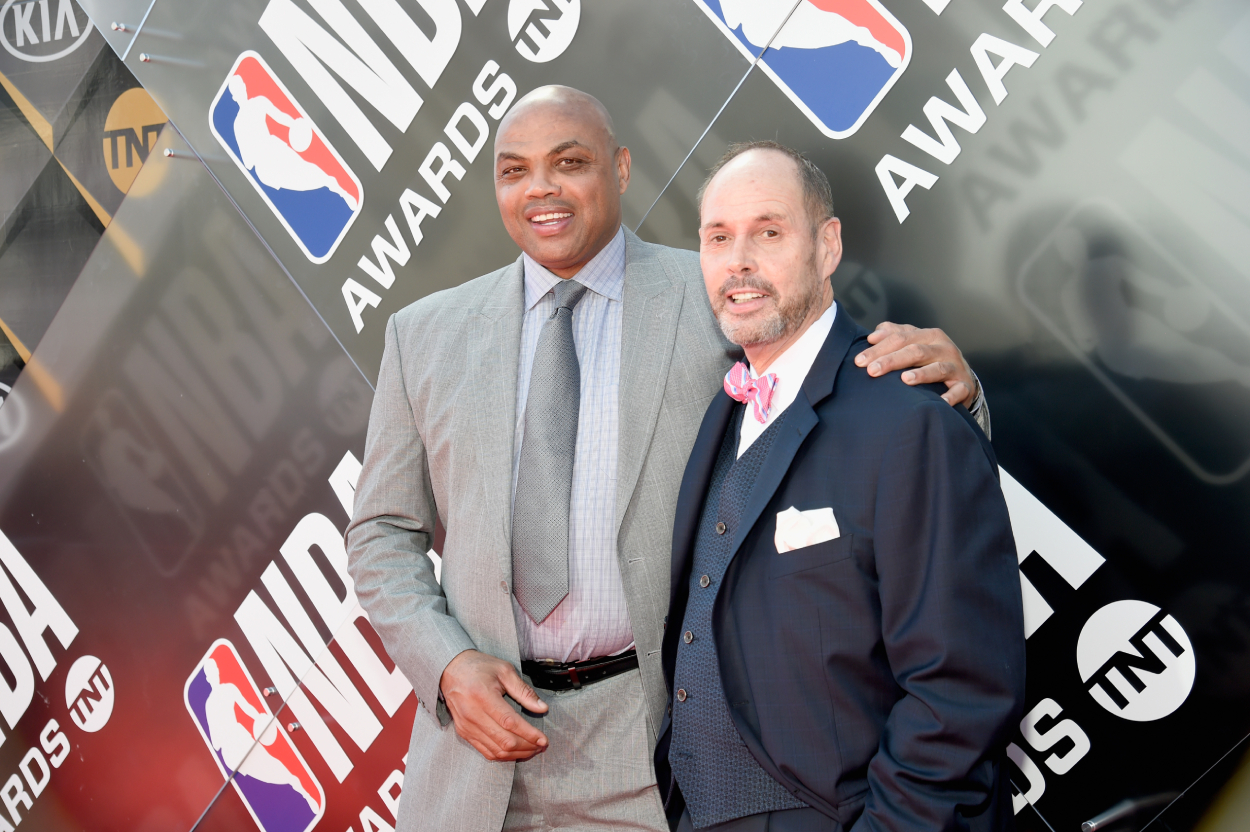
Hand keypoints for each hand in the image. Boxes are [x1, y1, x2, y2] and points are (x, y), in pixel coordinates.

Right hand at [439, 650, 548, 761]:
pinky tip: (516, 751)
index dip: (529, 734)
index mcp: (483, 696)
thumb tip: (542, 708)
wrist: (451, 670)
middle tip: (542, 745)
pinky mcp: (464, 732)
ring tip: (532, 749)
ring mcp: (466, 726)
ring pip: (496, 751)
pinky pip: (485, 752)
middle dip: (527, 746)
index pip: (510, 722)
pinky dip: (503, 755)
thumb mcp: (504, 671)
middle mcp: (473, 714)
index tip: (544, 739)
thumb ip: (523, 691)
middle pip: (504, 741)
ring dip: (517, 754)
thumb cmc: (479, 667)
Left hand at [855, 322, 978, 406]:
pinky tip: (940, 402)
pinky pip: (958, 390)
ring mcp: (955, 366)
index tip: (859, 361)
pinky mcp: (964, 385)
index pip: (900, 338)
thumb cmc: (930, 359)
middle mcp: (942, 347)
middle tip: (872, 371)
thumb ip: (894, 335)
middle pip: (916, 351)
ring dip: (922, 374)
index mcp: (928, 335)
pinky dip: (950, 396)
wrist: (961, 377)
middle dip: (892, 360)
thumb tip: (872, 336)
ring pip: (938, 368)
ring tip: (905, 380)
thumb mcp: (914, 343)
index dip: (879, 348)